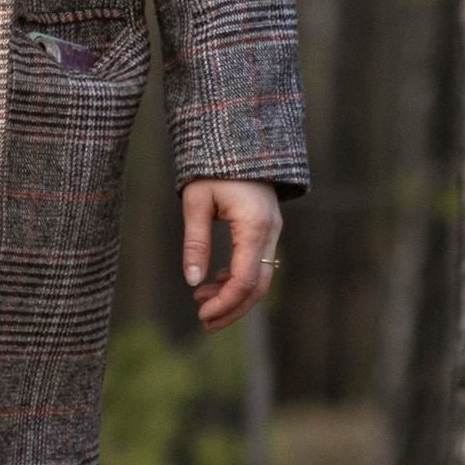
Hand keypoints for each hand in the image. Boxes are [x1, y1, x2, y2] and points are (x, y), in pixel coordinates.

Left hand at [181, 179, 283, 330]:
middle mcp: (270, 233)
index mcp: (254, 226)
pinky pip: (258, 264)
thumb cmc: (212, 168)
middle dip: (232, 309)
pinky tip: (214, 282)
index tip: (202, 314)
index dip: (225, 302)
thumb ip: (195, 241)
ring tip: (203, 304)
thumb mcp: (196, 202)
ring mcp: (272, 232)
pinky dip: (238, 279)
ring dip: (234, 296)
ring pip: (261, 278)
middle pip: (258, 286)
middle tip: (205, 322)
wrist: (238, 143)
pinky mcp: (267, 231)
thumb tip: (192, 279)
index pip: (245, 279)